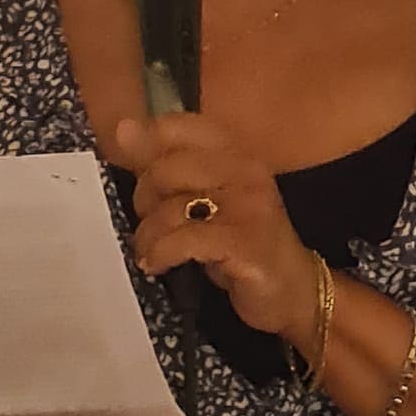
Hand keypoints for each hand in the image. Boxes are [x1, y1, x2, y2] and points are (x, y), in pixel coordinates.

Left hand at [115, 113, 318, 343]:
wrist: (291, 289)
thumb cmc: (240, 241)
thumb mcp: (204, 198)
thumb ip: (164, 163)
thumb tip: (123, 128)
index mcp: (235, 151)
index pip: (178, 126)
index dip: (146, 148)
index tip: (138, 177)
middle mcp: (246, 170)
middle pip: (165, 169)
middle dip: (144, 201)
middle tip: (149, 224)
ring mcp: (249, 205)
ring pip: (171, 209)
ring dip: (148, 237)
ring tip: (151, 252)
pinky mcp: (246, 242)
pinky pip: (184, 240)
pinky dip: (161, 254)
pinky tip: (158, 265)